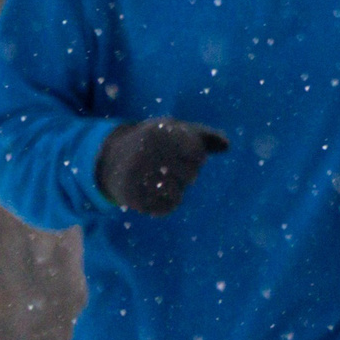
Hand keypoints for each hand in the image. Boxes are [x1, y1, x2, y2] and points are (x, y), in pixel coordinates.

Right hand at [97, 118, 228, 215]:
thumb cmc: (155, 142)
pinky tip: (158, 193)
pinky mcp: (130, 197)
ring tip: (164, 180)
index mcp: (161, 133)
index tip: (187, 155)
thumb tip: (227, 145)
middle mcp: (146, 153)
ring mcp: (136, 177)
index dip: (197, 157)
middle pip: (191, 175)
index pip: (198, 154)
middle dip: (187, 174)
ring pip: (178, 194)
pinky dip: (166, 204)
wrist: (111, 158)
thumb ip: (205, 136)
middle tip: (172, 168)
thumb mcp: (178, 130)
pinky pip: (164, 209)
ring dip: (177, 190)